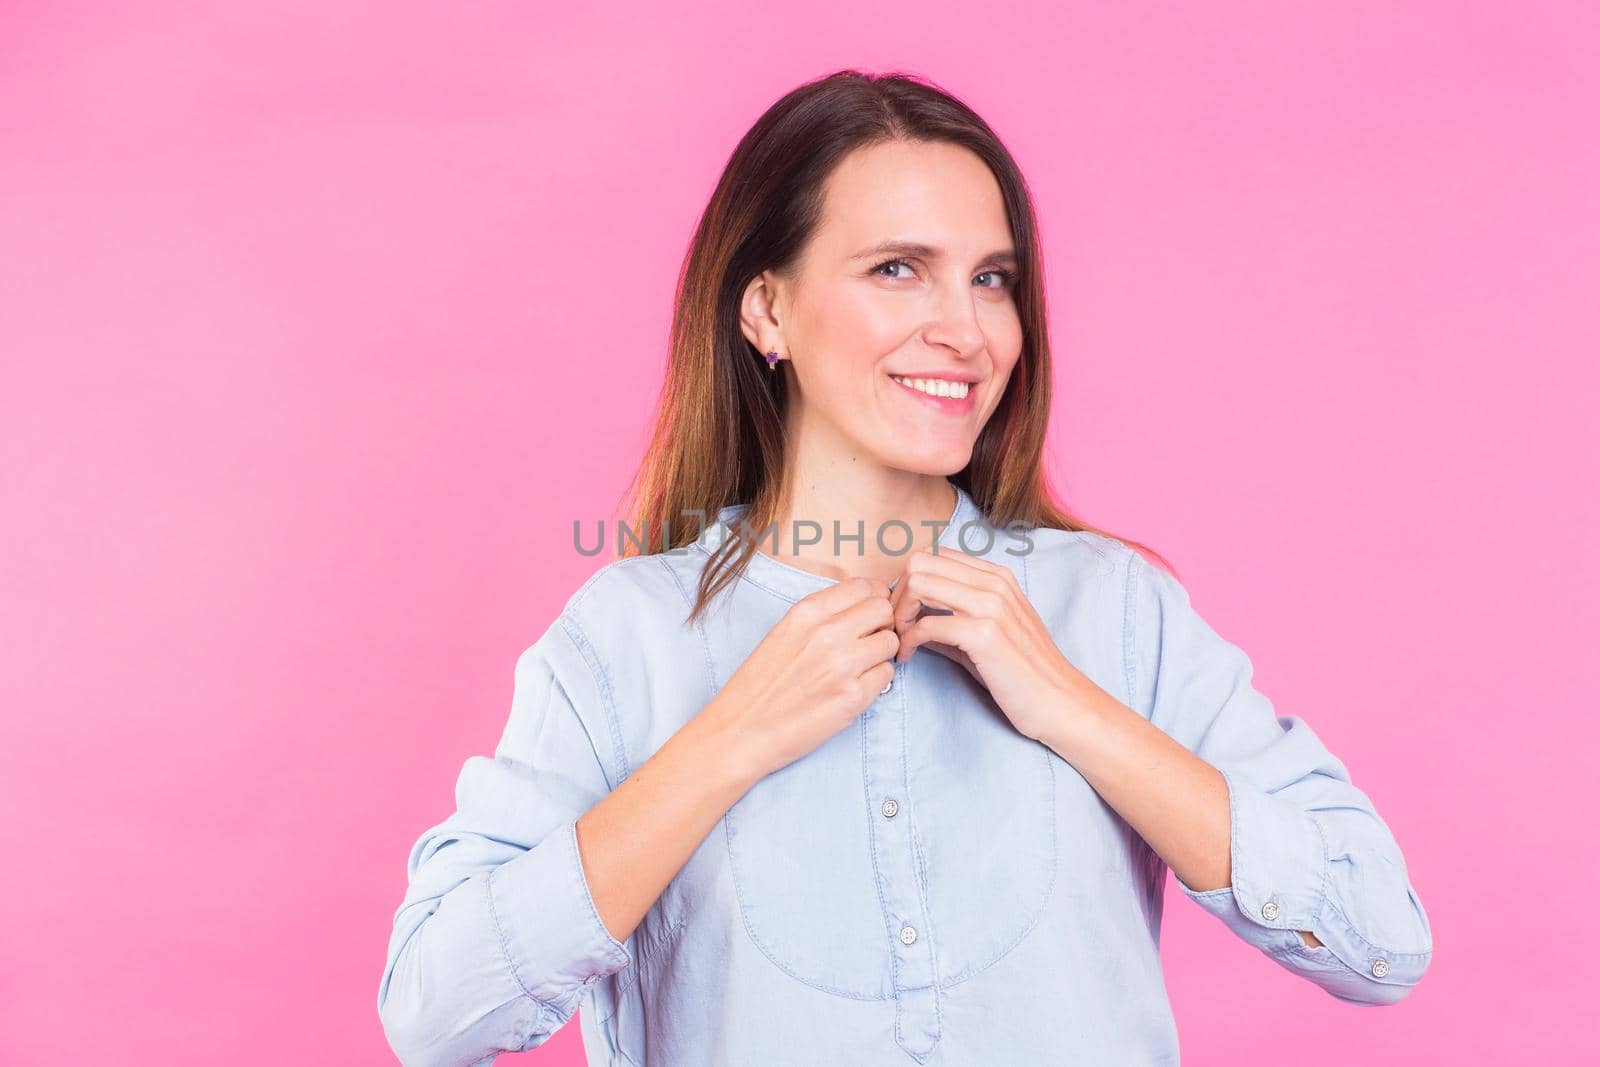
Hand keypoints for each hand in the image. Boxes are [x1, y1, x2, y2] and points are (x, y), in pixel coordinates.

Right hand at [708, 577, 898, 778]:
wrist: (741, 730)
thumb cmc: (759, 684)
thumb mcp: (783, 632)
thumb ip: (821, 616)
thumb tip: (862, 606)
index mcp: (807, 612)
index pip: (865, 586)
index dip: (874, 599)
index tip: (870, 614)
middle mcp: (828, 633)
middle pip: (884, 610)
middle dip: (882, 623)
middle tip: (869, 641)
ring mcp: (844, 665)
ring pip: (890, 642)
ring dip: (881, 653)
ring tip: (859, 667)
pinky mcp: (854, 697)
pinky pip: (887, 675)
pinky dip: (876, 681)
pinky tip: (852, 688)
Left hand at [889, 547, 1095, 742]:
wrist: (1060, 701)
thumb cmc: (1022, 672)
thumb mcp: (987, 633)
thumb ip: (950, 618)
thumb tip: (910, 616)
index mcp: (996, 576)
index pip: (934, 555)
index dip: (909, 582)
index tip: (904, 612)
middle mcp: (994, 583)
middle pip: (920, 562)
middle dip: (898, 594)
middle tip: (896, 626)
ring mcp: (991, 605)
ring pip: (918, 583)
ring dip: (899, 613)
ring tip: (901, 640)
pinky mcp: (984, 634)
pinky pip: (926, 623)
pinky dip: (908, 640)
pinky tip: (909, 656)